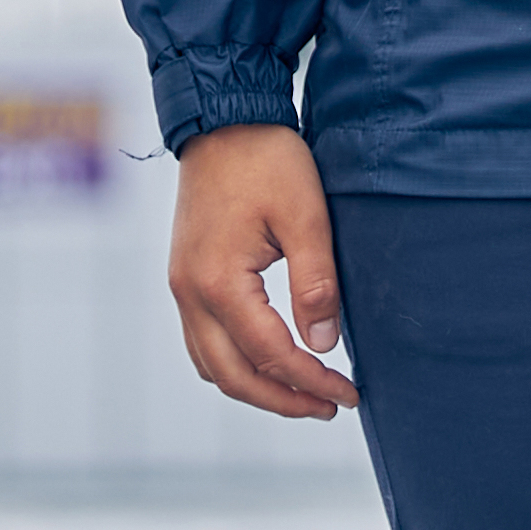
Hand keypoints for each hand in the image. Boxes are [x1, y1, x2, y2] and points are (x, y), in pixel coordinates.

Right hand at [168, 122, 350, 419]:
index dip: (312, 381)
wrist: (222, 123)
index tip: (349, 394)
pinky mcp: (184, 281)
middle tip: (329, 407)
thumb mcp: (307, 216)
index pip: (271, 354)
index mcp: (219, 281)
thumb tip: (323, 345)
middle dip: (283, 400)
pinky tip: (266, 363)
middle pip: (233, 376)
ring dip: (256, 388)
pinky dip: (234, 366)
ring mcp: (181, 289)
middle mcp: (190, 293)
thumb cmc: (267, 160)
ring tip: (302, 394)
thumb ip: (315, 284)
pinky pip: (202, 344)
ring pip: (212, 367)